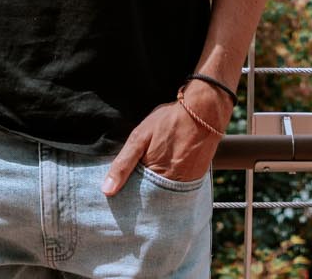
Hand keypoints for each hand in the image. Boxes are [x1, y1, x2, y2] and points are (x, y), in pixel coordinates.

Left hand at [102, 90, 228, 194]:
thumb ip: (123, 164)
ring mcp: (185, 186)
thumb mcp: (140, 137)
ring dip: (157, 191)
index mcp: (154, 179)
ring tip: (152, 178)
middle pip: (151, 200)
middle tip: (137, 186)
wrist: (204, 112)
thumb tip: (107, 191)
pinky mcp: (195, 181)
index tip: (119, 198)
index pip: (136, 199)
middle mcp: (170, 188)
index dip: (127, 196)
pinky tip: (168, 171)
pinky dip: (171, 186)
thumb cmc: (170, 121)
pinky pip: (179, 190)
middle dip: (142, 197)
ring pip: (164, 196)